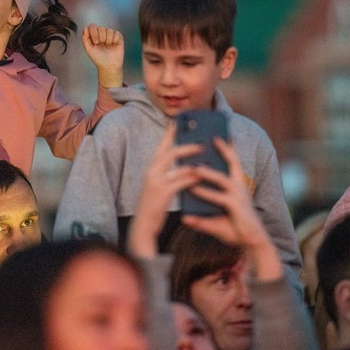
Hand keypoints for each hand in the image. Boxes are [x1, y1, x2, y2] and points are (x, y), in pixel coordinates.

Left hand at [82, 24, 123, 86]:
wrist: (108, 66)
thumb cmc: (98, 58)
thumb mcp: (88, 49)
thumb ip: (85, 38)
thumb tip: (85, 27)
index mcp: (94, 35)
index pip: (93, 26)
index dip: (94, 33)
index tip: (95, 42)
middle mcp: (103, 34)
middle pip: (101, 28)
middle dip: (101, 38)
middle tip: (102, 45)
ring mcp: (111, 35)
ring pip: (109, 30)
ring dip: (108, 40)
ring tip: (108, 46)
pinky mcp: (119, 38)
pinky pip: (117, 33)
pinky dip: (114, 40)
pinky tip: (114, 45)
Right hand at [126, 124, 200, 256]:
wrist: (142, 226)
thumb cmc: (152, 207)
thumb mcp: (156, 187)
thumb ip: (167, 175)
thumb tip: (186, 167)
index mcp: (150, 169)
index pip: (161, 147)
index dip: (170, 134)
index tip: (177, 123)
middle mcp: (151, 172)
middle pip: (171, 152)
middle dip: (188, 146)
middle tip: (202, 142)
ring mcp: (156, 181)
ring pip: (178, 166)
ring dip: (194, 161)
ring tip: (208, 159)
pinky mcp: (163, 192)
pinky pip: (182, 181)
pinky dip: (193, 177)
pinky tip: (203, 176)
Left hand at [181, 138, 273, 251]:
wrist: (251, 242)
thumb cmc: (236, 229)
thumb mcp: (215, 221)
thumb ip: (200, 218)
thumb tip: (184, 218)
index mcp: (236, 184)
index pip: (232, 161)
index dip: (226, 147)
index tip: (218, 134)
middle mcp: (239, 186)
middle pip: (233, 162)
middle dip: (224, 148)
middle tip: (212, 137)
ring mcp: (238, 195)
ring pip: (221, 178)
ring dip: (207, 172)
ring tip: (193, 167)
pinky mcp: (236, 206)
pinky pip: (218, 197)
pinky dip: (206, 192)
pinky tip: (193, 189)